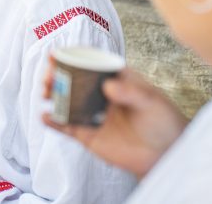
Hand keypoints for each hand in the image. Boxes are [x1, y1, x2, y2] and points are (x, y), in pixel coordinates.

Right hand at [42, 63, 188, 178]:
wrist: (167, 157)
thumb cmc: (164, 123)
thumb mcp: (151, 103)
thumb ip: (130, 92)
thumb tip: (108, 86)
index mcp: (116, 80)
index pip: (91, 64)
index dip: (73, 57)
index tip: (56, 54)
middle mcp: (102, 95)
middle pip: (74, 81)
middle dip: (57, 75)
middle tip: (48, 77)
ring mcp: (94, 115)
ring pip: (68, 101)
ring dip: (53, 95)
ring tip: (44, 93)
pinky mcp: (89, 135)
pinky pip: (67, 127)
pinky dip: (54, 122)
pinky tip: (45, 116)